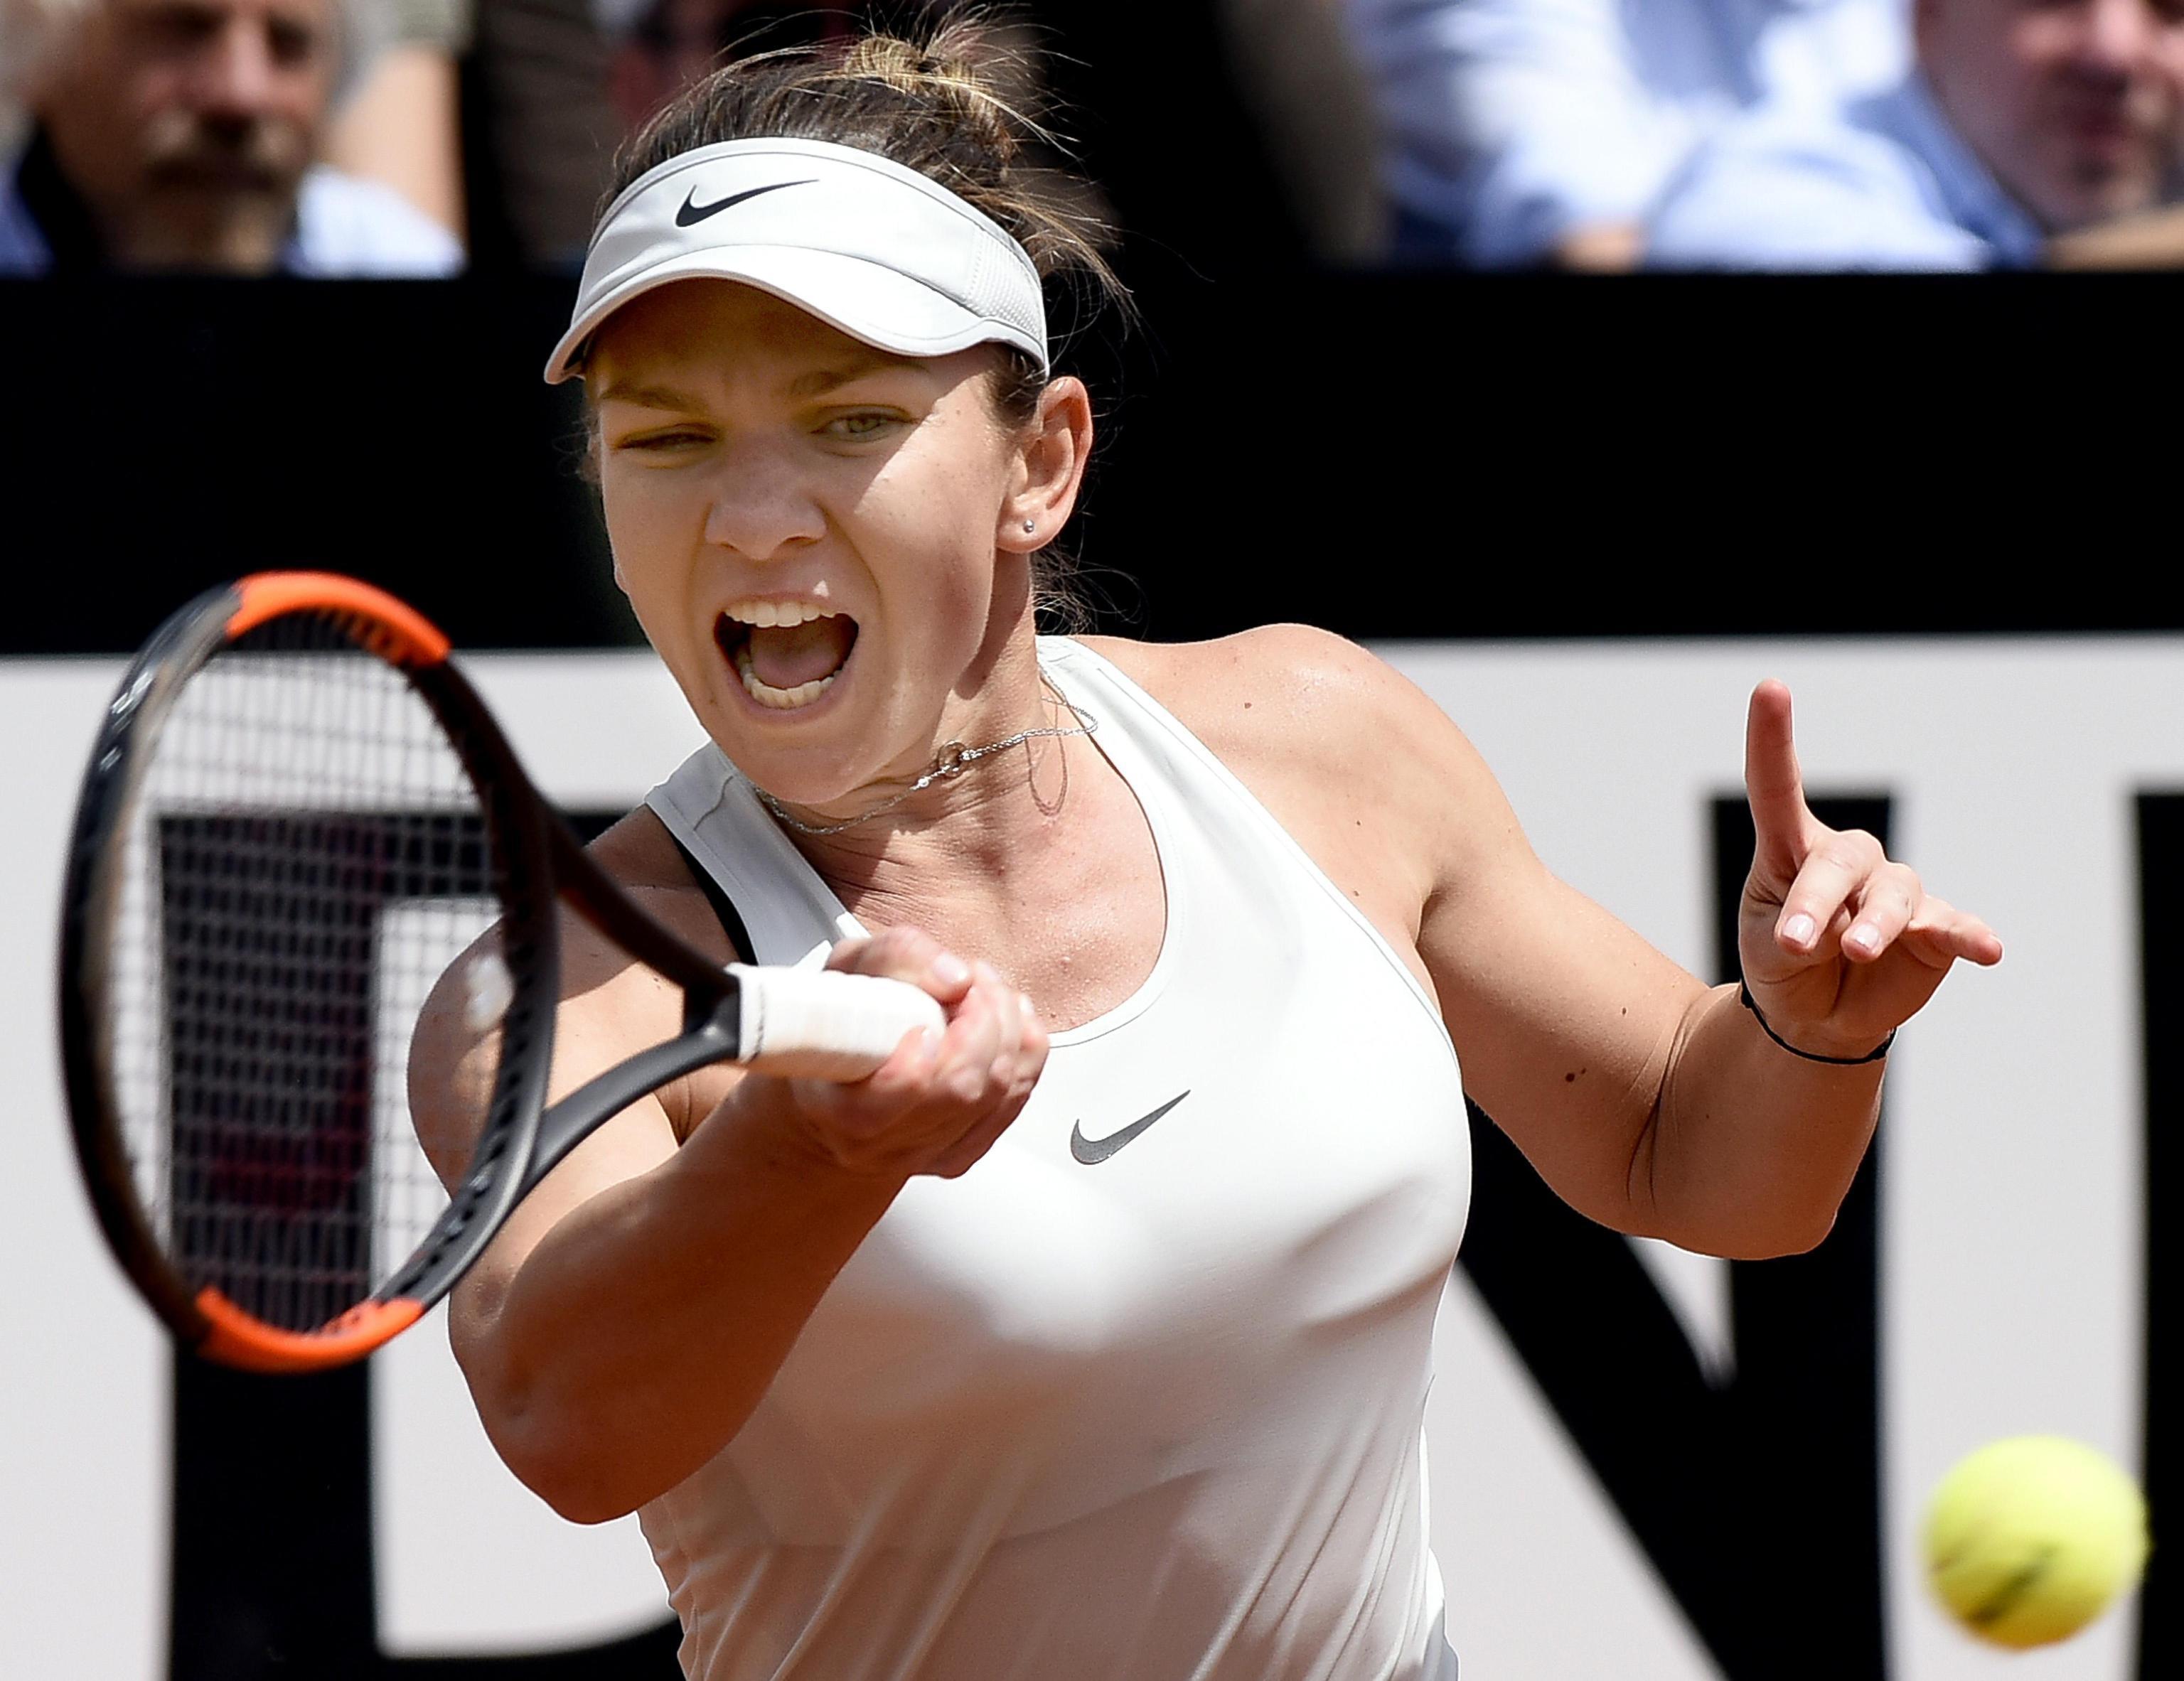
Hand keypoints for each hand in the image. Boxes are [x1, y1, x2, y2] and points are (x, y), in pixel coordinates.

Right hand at [768, 928, 1046, 1178]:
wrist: (834, 1091)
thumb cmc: (837, 1027)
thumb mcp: (848, 971)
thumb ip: (897, 959)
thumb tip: (956, 979)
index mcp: (837, 1107)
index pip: (891, 1100)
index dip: (918, 1062)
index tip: (923, 1023)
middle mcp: (882, 1145)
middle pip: (962, 1089)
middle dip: (982, 1021)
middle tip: (967, 983)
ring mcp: (926, 1154)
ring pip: (999, 1092)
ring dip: (1006, 1027)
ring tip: (981, 991)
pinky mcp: (963, 1152)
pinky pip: (1018, 1096)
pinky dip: (1023, 1049)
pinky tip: (1004, 1021)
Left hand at [1738, 681, 2001, 1058]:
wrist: (1814, 1017)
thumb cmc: (1783, 964)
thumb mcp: (1769, 946)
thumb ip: (1798, 928)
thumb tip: (1850, 932)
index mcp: (1793, 849)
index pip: (1779, 786)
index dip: (1773, 738)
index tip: (1770, 688)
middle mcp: (1848, 860)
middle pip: (1842, 858)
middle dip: (1816, 900)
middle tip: (1795, 942)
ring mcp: (1895, 893)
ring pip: (1893, 892)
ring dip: (1875, 924)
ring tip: (1855, 952)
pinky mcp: (1934, 931)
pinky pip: (1954, 926)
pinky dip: (1969, 935)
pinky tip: (1988, 949)